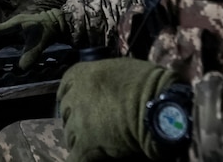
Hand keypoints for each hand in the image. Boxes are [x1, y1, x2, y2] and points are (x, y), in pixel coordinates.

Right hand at [0, 8, 66, 69]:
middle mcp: (14, 25)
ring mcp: (17, 29)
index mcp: (16, 23)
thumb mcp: (42, 42)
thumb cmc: (49, 29)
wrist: (59, 22)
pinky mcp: (20, 34)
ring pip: (1, 36)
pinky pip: (7, 39)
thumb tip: (21, 68)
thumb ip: (32, 53)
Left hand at [57, 58, 177, 161]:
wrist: (157, 105)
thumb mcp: (120, 69)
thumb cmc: (148, 83)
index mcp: (81, 75)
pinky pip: (76, 157)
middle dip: (75, 119)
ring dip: (80, 139)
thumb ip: (106, 79)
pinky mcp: (87, 145)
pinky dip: (80, 158)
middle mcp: (74, 96)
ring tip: (95, 142)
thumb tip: (108, 87)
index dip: (71, 97)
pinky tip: (88, 159)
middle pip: (66, 112)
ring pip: (70, 135)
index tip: (77, 103)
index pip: (65, 87)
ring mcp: (78, 122)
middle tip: (90, 125)